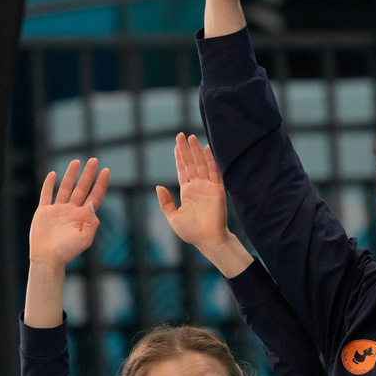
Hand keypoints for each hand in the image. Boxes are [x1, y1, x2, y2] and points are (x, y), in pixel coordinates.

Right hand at [29, 159, 109, 268]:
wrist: (48, 259)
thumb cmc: (67, 252)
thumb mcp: (85, 239)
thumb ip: (91, 222)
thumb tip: (92, 203)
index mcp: (83, 216)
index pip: (94, 196)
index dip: (101, 184)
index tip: (106, 171)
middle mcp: (72, 210)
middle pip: (82, 188)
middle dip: (88, 174)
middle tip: (94, 160)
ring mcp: (58, 210)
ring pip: (66, 188)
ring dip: (71, 175)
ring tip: (76, 161)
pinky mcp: (44, 212)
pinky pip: (46, 195)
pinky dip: (49, 184)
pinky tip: (53, 174)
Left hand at [157, 133, 229, 248]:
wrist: (207, 240)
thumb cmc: (191, 232)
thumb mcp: (172, 217)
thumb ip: (165, 202)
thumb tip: (158, 186)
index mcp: (187, 192)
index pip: (182, 170)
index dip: (179, 158)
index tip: (176, 145)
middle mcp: (197, 187)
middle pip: (190, 164)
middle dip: (185, 149)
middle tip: (180, 135)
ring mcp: (207, 187)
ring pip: (201, 164)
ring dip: (196, 151)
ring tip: (191, 137)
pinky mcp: (217, 189)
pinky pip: (213, 171)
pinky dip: (211, 160)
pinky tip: (207, 148)